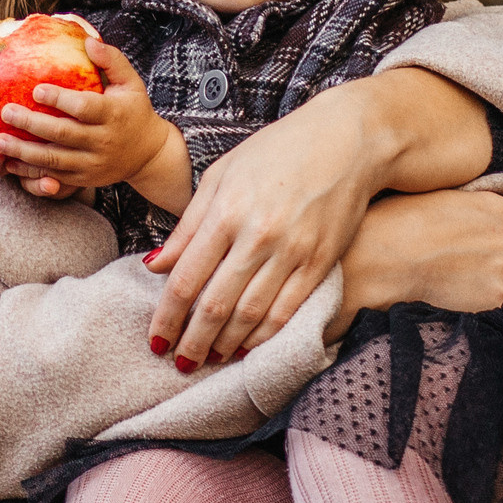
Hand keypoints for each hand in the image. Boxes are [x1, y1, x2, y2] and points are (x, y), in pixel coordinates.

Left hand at [0, 41, 189, 203]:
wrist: (148, 154)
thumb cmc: (133, 109)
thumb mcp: (132, 82)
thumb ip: (112, 60)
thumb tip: (88, 40)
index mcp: (113, 115)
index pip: (85, 108)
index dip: (60, 100)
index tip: (36, 89)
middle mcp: (103, 142)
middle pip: (63, 135)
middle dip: (32, 124)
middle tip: (6, 111)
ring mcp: (92, 164)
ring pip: (54, 160)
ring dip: (23, 152)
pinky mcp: (83, 179)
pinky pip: (52, 177)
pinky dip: (29, 171)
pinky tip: (7, 162)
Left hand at [146, 67, 492, 362]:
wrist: (346, 140)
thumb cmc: (276, 152)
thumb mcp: (222, 174)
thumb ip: (188, 224)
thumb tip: (156, 265)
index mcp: (226, 211)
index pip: (185, 279)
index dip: (167, 317)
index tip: (156, 340)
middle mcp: (257, 235)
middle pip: (214, 305)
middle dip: (192, 341)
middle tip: (179, 363)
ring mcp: (292, 250)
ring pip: (250, 314)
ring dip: (226, 344)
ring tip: (210, 359)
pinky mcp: (320, 261)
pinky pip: (287, 310)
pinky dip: (265, 334)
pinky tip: (248, 346)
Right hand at [330, 189, 502, 339]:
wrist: (378, 261)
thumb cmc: (393, 227)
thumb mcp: (438, 200)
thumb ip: (469, 212)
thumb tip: (473, 230)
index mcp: (499, 206)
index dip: (489, 241)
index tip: (466, 252)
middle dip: (500, 263)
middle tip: (465, 273)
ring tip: (468, 290)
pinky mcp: (502, 298)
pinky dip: (501, 306)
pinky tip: (473, 304)